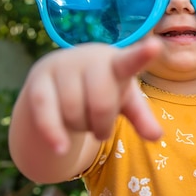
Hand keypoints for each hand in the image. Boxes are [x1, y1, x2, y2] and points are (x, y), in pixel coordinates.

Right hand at [20, 38, 162, 153]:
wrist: (60, 77)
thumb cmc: (102, 88)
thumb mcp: (125, 102)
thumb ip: (141, 117)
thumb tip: (157, 137)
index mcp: (116, 62)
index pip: (130, 61)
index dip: (142, 56)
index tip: (155, 46)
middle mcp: (89, 59)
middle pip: (101, 103)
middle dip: (103, 125)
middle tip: (102, 128)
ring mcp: (62, 67)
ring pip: (73, 111)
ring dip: (81, 127)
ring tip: (83, 122)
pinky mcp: (38, 81)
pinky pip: (45, 112)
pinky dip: (54, 133)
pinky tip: (62, 149)